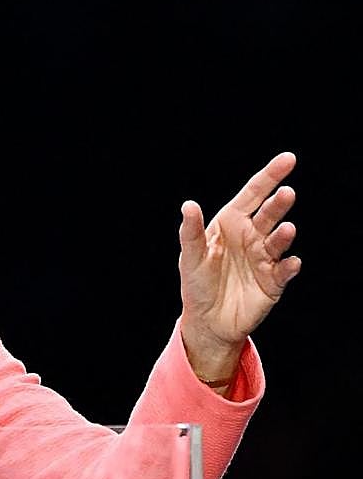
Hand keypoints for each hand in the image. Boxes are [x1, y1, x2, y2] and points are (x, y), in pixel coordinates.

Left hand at [178, 152, 300, 368]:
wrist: (207, 319)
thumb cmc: (198, 282)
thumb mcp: (190, 256)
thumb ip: (190, 232)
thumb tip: (188, 205)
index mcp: (232, 223)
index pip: (254, 194)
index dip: (270, 175)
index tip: (288, 158)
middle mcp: (252, 236)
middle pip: (269, 214)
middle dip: (278, 204)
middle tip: (286, 193)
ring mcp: (265, 258)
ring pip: (278, 241)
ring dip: (283, 235)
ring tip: (286, 229)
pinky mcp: (273, 281)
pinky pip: (284, 271)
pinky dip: (289, 266)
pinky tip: (290, 263)